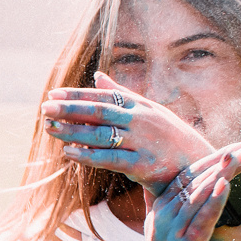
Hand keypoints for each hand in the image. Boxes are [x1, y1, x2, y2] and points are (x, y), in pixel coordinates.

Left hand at [42, 72, 213, 188]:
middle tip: (45, 108)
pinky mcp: (142, 164)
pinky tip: (68, 152)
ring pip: (101, 135)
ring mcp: (142, 142)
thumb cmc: (168, 137)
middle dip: (70, 109)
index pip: (103, 96)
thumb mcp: (149, 110)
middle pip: (99, 112)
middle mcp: (141, 121)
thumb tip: (98, 74)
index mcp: (140, 106)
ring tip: (49, 128)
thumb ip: (121, 94)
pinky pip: (110, 159)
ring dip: (73, 131)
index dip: (77, 95)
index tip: (52, 94)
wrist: (196, 166)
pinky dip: (88, 155)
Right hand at [139, 144, 240, 240]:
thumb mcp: (166, 229)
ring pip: (199, 195)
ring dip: (222, 173)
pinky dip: (215, 201)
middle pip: (196, 181)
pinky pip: (202, 219)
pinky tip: (226, 185)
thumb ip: (169, 207)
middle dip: (223, 162)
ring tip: (240, 156)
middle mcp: (164, 215)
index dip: (211, 159)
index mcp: (161, 208)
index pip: (187, 175)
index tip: (235, 147)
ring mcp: (173, 231)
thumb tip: (170, 186)